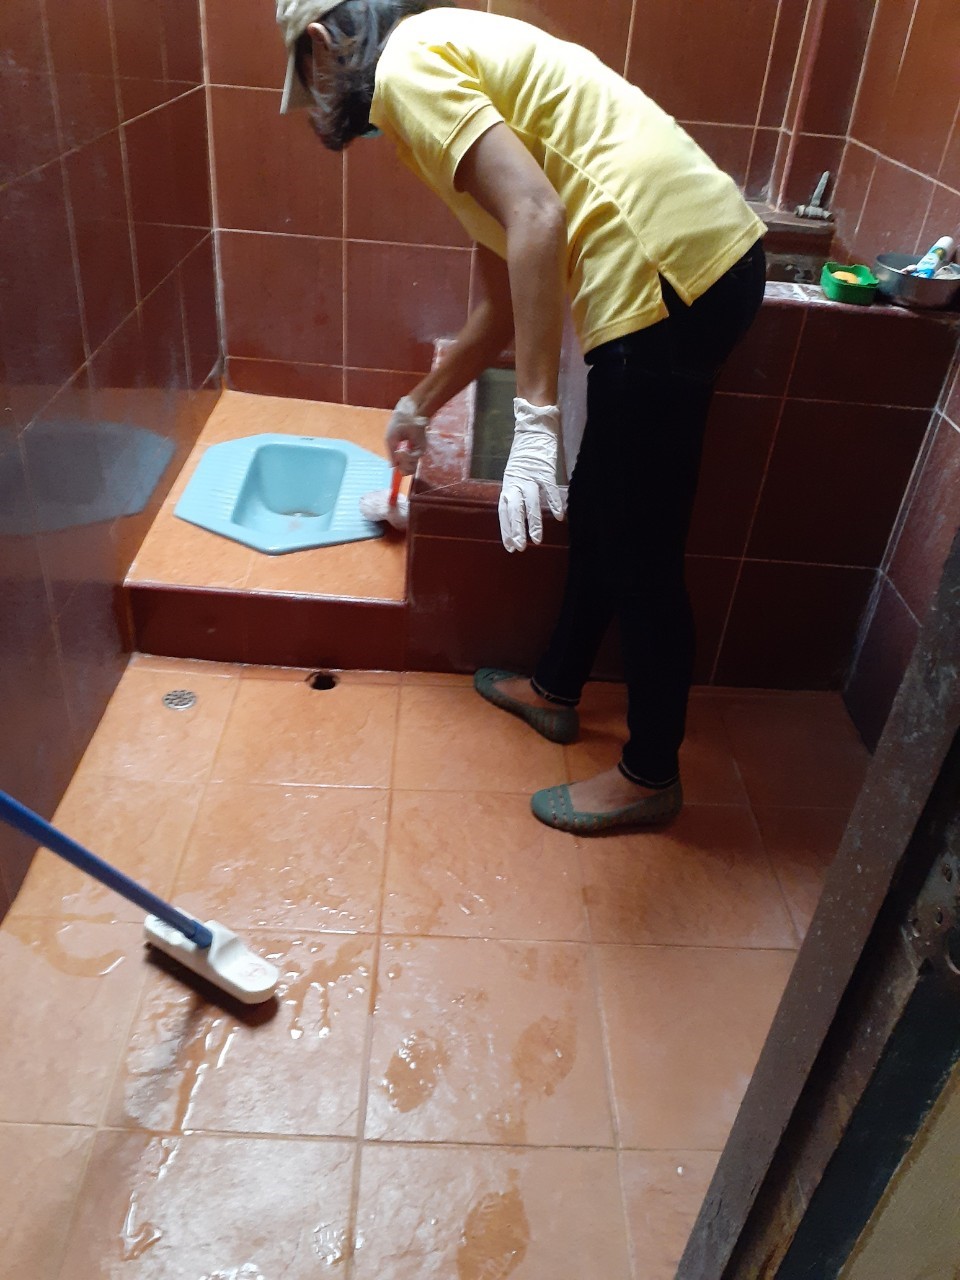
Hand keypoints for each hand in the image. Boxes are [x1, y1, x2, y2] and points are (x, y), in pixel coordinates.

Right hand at [386, 395, 428, 475]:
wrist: (405, 413)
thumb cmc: (397, 425)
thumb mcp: (390, 440)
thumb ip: (392, 454)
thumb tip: (392, 467)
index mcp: (404, 453)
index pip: (403, 468)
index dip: (398, 468)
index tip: (395, 461)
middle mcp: (412, 454)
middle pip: (408, 472)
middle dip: (401, 468)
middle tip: (398, 456)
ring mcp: (417, 452)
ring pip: (411, 469)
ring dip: (403, 462)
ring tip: (399, 451)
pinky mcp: (422, 448)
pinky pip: (414, 459)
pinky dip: (406, 457)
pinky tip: (401, 450)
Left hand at [498, 397, 563, 551]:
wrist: (534, 429)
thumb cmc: (526, 456)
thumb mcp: (515, 475)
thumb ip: (516, 493)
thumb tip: (519, 516)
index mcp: (508, 484)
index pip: (505, 510)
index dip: (506, 528)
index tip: (510, 546)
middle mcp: (517, 481)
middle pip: (515, 509)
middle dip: (516, 529)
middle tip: (520, 547)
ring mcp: (531, 475)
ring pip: (531, 502)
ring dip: (534, 522)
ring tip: (536, 539)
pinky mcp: (544, 469)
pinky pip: (549, 489)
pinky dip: (555, 502)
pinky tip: (559, 516)